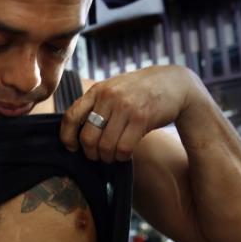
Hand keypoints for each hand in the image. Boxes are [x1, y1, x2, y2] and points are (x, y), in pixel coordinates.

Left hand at [60, 65, 196, 162]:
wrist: (173, 83)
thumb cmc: (139, 91)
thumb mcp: (114, 89)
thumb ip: (96, 105)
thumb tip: (77, 134)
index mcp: (97, 90)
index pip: (71, 117)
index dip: (67, 137)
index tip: (72, 147)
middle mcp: (108, 97)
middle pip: (87, 137)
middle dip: (91, 153)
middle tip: (98, 156)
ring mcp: (125, 107)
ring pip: (105, 146)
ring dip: (108, 157)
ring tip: (113, 156)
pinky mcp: (141, 118)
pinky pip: (123, 148)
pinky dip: (122, 157)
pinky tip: (125, 154)